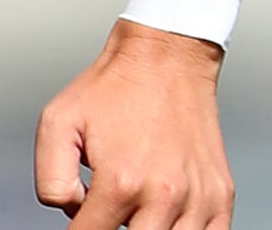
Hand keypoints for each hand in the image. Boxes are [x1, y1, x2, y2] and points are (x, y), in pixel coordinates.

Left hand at [33, 21, 232, 228]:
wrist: (165, 58)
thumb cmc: (113, 88)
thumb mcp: (57, 122)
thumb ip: (51, 179)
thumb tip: (70, 214)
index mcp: (122, 182)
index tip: (80, 222)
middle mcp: (164, 196)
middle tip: (108, 210)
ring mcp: (197, 199)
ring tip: (135, 208)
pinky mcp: (221, 196)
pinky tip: (167, 219)